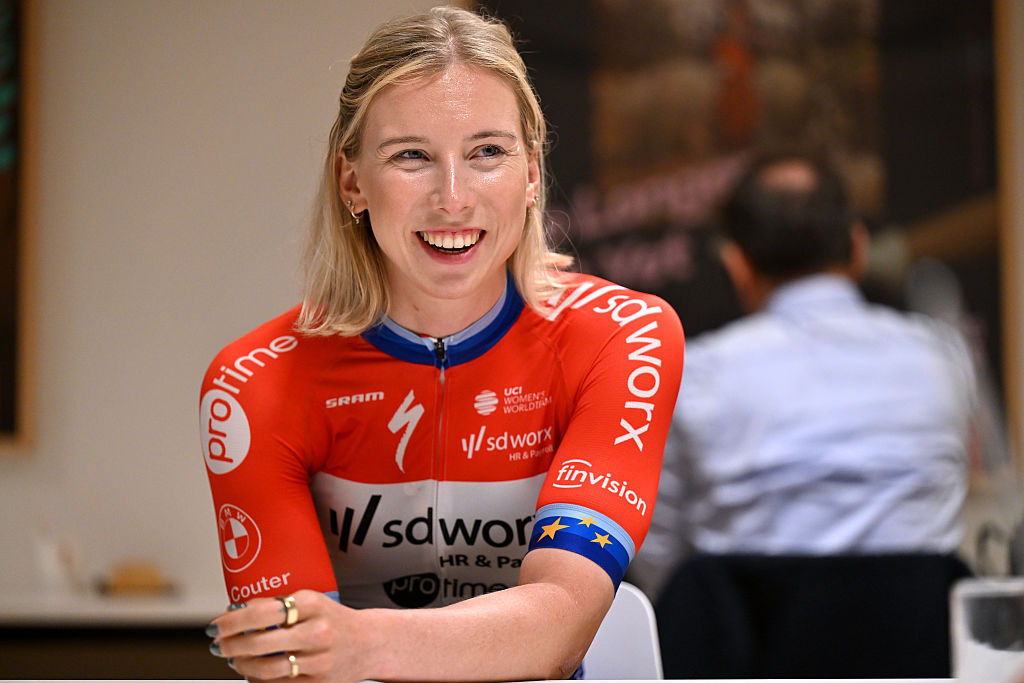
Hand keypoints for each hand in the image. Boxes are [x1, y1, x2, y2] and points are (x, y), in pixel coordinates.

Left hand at [207, 590, 363, 682]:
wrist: (370, 643)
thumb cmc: (333, 620)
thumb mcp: (311, 602)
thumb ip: (278, 605)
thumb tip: (237, 611)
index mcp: (313, 604)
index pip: (263, 611)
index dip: (233, 621)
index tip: (217, 624)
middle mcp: (317, 631)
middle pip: (260, 642)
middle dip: (230, 645)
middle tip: (218, 644)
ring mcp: (320, 660)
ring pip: (267, 667)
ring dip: (241, 665)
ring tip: (233, 660)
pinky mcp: (320, 682)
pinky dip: (259, 680)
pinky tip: (252, 672)